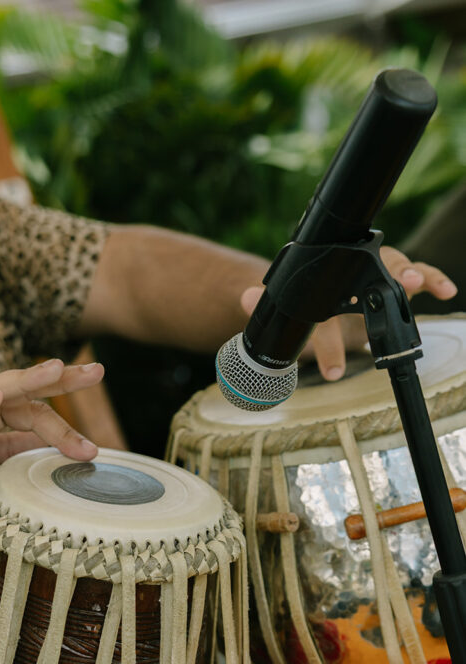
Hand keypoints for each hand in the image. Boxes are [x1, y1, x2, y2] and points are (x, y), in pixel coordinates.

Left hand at [240, 247, 456, 380]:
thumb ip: (261, 303)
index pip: (324, 305)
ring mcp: (368, 274)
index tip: (332, 369)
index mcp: (318, 282)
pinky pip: (413, 276)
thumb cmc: (293, 299)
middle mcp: (347, 274)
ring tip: (422, 285)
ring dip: (411, 275)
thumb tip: (246, 298)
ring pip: (393, 267)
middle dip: (385, 276)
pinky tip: (446, 292)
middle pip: (369, 270)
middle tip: (402, 284)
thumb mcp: (276, 306)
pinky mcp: (386, 280)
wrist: (301, 287)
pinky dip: (431, 280)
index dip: (329, 340)